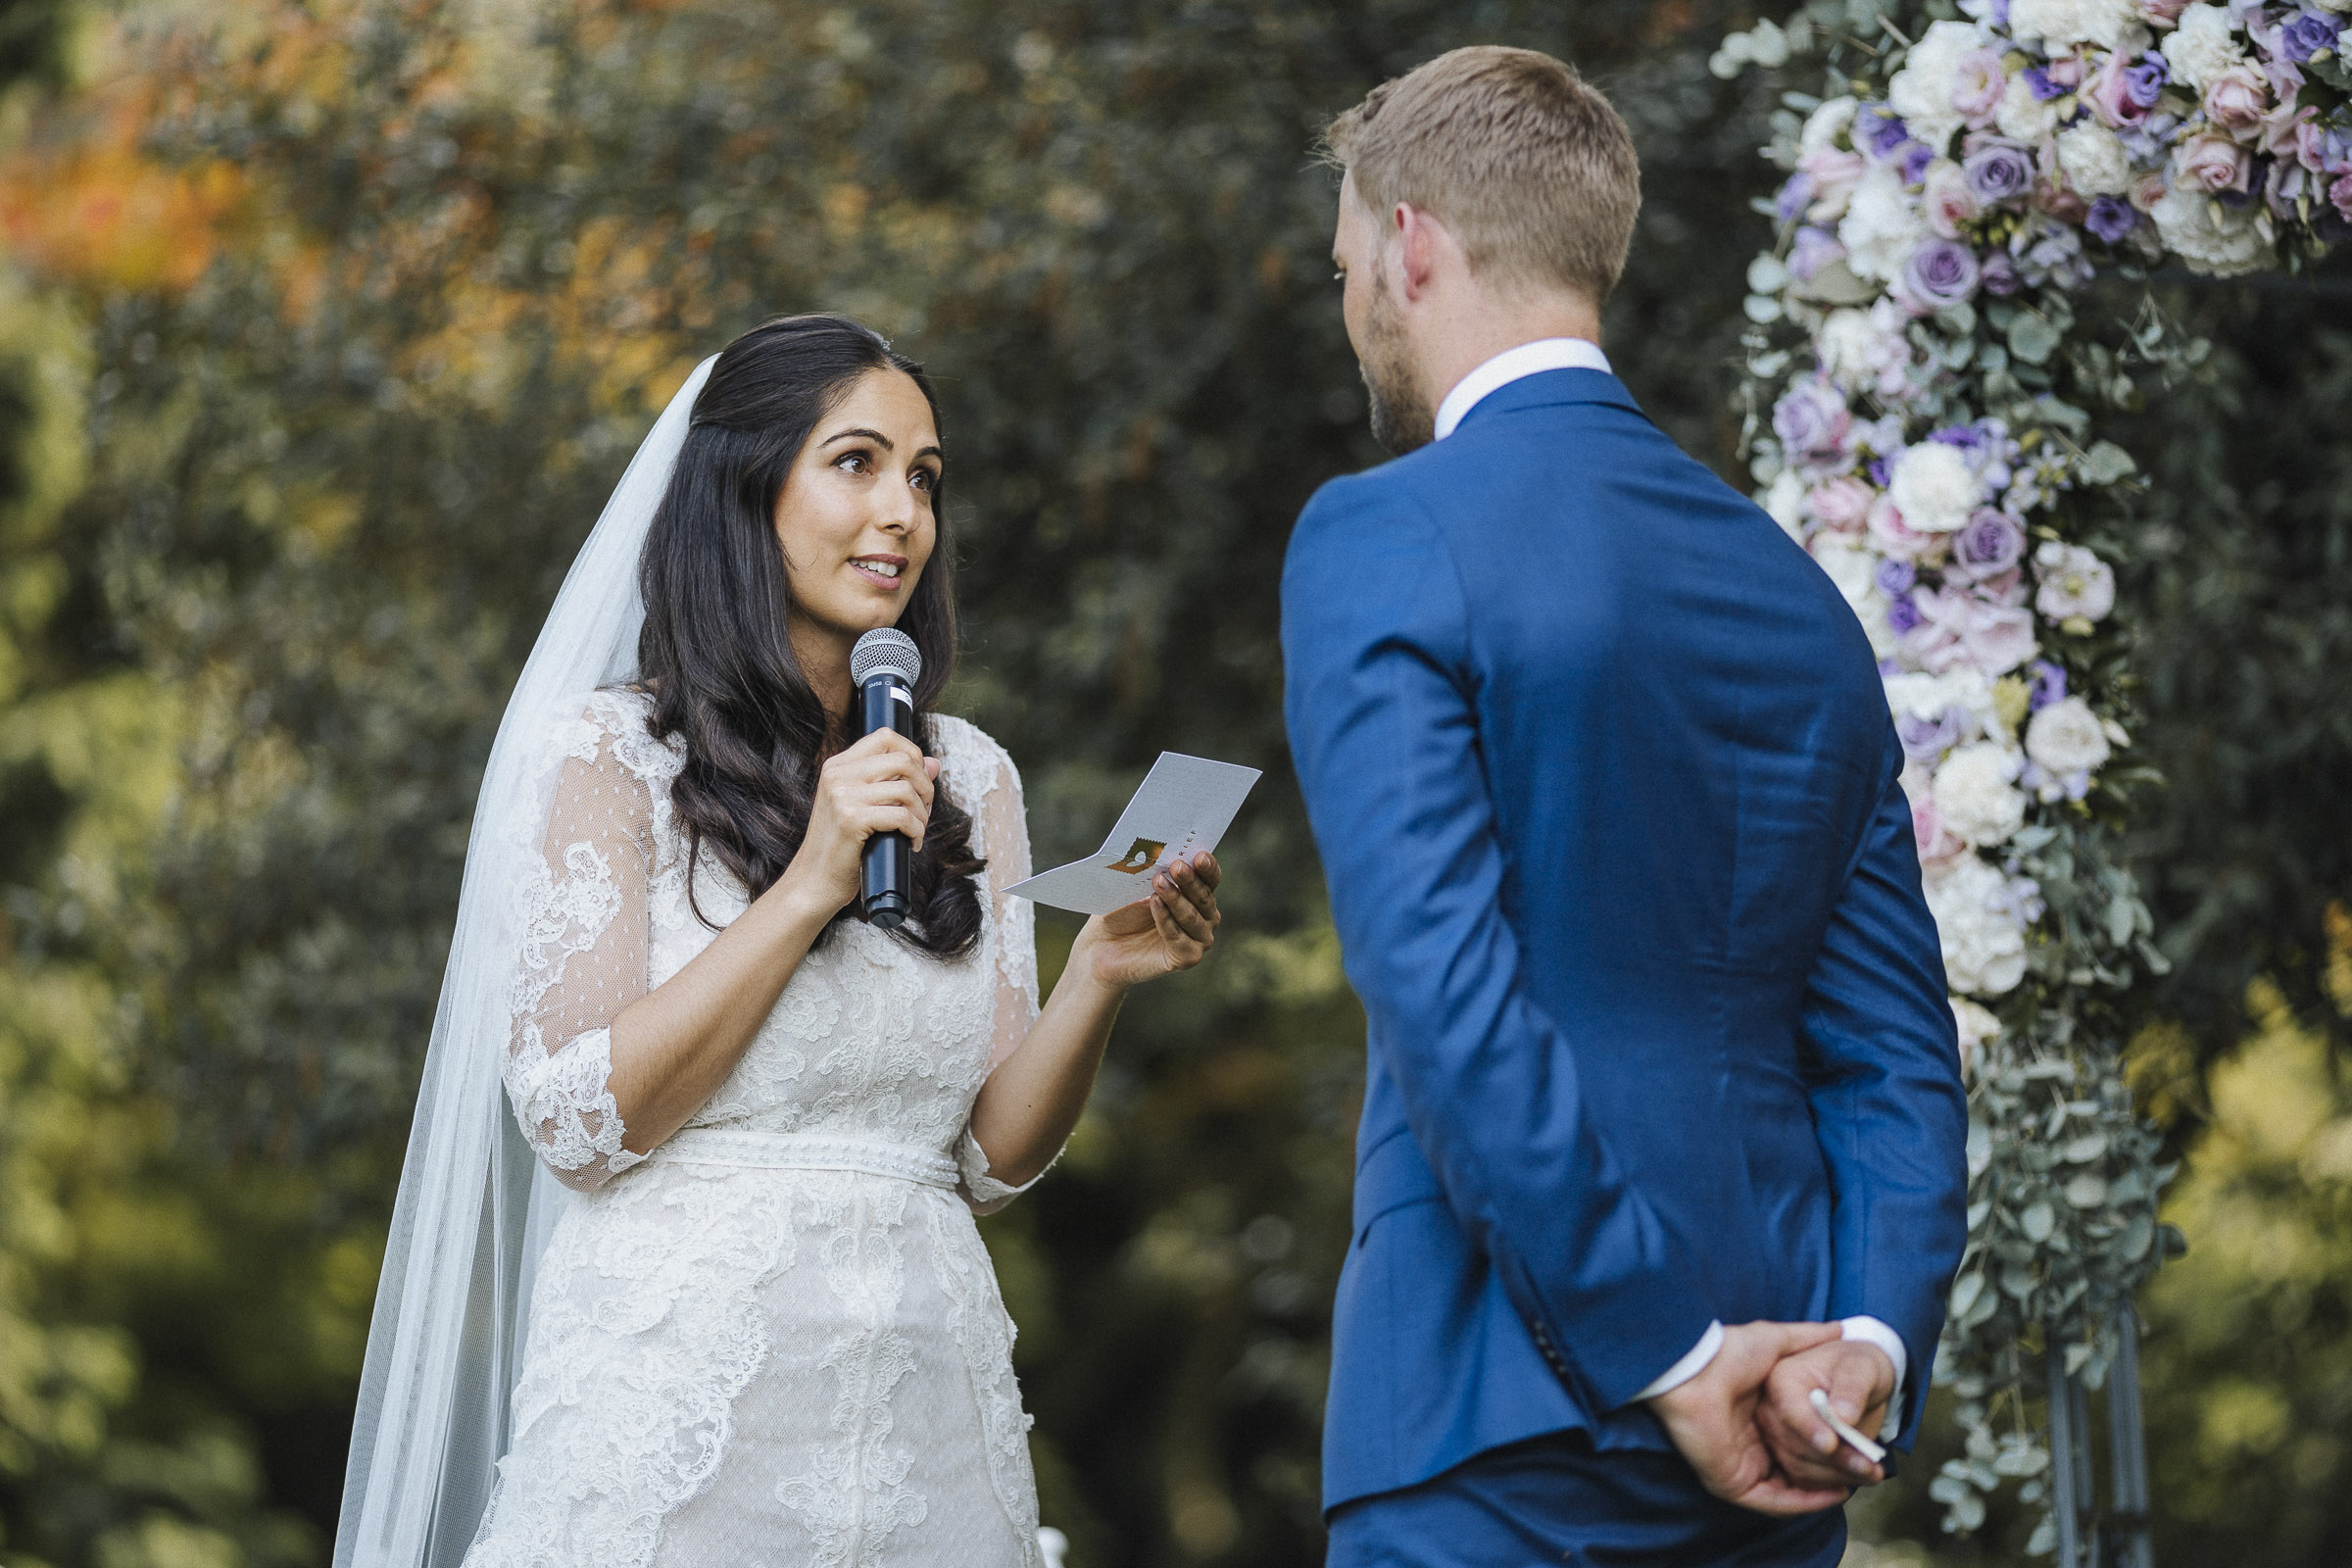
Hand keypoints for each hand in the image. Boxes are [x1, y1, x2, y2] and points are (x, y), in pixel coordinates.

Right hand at [780, 728, 938, 913]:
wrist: (814, 881)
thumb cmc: (840, 847)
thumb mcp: (863, 806)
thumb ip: (893, 781)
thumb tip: (934, 763)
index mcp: (837, 766)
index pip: (886, 737)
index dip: (913, 754)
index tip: (919, 781)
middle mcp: (837, 775)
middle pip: (903, 760)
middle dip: (925, 786)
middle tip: (924, 809)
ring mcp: (842, 796)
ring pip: (907, 790)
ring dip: (922, 813)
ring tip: (916, 830)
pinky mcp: (851, 819)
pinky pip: (902, 816)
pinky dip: (916, 831)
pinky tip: (911, 843)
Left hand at [1076, 852, 1221, 989]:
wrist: (1103, 945)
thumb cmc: (1124, 911)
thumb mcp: (1138, 887)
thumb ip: (1156, 874)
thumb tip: (1162, 856)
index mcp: (1199, 895)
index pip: (1211, 879)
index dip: (1208, 867)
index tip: (1199, 855)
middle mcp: (1206, 917)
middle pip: (1204, 897)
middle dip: (1190, 880)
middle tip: (1176, 866)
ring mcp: (1199, 940)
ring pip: (1193, 917)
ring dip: (1175, 899)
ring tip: (1158, 883)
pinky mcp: (1187, 958)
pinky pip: (1180, 938)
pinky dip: (1166, 921)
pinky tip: (1155, 905)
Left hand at [1646, 1321, 1852, 1516]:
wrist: (1693, 1369)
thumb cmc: (1727, 1352)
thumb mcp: (1775, 1341)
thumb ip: (1807, 1338)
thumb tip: (1839, 1329)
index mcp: (1755, 1418)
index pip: (1797, 1441)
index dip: (1829, 1444)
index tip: (1859, 1444)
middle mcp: (1748, 1445)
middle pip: (1797, 1469)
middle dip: (1833, 1472)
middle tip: (1867, 1470)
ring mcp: (1740, 1466)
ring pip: (1789, 1489)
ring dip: (1823, 1490)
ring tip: (1855, 1484)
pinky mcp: (1732, 1483)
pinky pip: (1773, 1501)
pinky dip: (1803, 1501)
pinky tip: (1831, 1494)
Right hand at [1758, 1338, 1895, 1490]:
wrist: (1859, 1382)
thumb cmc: (1858, 1367)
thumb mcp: (1863, 1367)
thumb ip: (1853, 1388)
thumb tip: (1843, 1416)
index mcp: (1782, 1379)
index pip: (1789, 1410)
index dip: (1809, 1430)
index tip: (1832, 1445)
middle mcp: (1770, 1409)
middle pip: (1793, 1445)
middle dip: (1835, 1460)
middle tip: (1872, 1468)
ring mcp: (1776, 1435)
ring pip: (1799, 1467)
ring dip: (1838, 1476)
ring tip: (1872, 1472)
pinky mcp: (1786, 1456)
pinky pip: (1803, 1480)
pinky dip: (1831, 1484)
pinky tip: (1855, 1477)